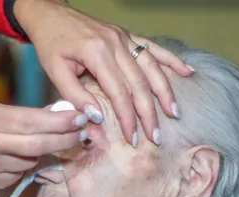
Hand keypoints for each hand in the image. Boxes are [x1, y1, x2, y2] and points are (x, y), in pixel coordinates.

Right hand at [0, 102, 86, 195]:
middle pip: (37, 144)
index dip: (60, 121)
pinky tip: (8, 159)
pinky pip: (18, 174)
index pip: (32, 121)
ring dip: (37, 152)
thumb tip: (59, 115)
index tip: (80, 117)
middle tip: (82, 133)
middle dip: (65, 139)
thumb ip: (19, 115)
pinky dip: (21, 165)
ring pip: (30, 161)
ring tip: (23, 144)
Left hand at [14, 0, 193, 145]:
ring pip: (152, 67)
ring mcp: (124, 38)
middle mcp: (116, 43)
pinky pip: (154, 48)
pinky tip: (187, 72)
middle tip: (156, 137)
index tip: (133, 139)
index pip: (119, 92)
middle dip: (149, 113)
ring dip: (165, 92)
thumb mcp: (55, 71)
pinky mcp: (127, 35)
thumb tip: (98, 118)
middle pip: (140, 83)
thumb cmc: (51, 44)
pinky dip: (172, 61)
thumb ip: (75, 95)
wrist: (51, 15)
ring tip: (174, 113)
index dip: (128, 118)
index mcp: (97, 53)